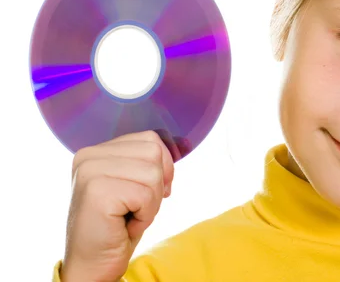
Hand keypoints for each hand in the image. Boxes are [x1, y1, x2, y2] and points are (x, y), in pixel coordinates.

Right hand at [60, 130, 174, 281]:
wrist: (92, 267)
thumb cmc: (117, 227)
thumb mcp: (134, 184)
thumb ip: (148, 160)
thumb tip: (183, 143)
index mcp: (96, 151)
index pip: (150, 139)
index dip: (161, 168)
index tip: (145, 194)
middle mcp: (88, 156)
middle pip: (154, 153)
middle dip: (155, 186)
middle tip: (133, 209)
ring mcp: (90, 172)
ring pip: (153, 174)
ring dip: (150, 203)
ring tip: (128, 217)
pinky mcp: (96, 192)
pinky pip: (146, 195)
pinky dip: (144, 216)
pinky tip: (123, 226)